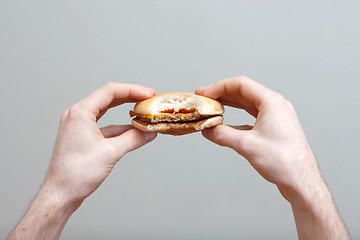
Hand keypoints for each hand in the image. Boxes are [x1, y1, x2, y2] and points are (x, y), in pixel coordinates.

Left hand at [45, 82, 156, 202]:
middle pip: (108, 98)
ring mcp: (78, 126)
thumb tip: (149, 132)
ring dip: (124, 112)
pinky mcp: (82, 136)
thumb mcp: (111, 153)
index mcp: (80, 113)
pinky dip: (119, 127)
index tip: (149, 94)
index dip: (133, 90)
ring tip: (143, 112)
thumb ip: (133, 139)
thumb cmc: (76, 174)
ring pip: (106, 111)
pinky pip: (104, 125)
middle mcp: (77, 115)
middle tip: (149, 99)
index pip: (110, 91)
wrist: (61, 193)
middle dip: (130, 97)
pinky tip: (133, 130)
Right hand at [196, 76, 349, 238]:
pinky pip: (252, 117)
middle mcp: (275, 106)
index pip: (241, 84)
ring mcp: (275, 117)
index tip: (205, 94)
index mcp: (271, 102)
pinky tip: (226, 124)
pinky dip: (237, 118)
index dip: (219, 87)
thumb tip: (207, 130)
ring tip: (213, 107)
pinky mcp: (274, 128)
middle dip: (222, 94)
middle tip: (204, 98)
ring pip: (247, 104)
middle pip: (243, 92)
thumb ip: (222, 135)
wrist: (301, 180)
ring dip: (229, 105)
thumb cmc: (283, 161)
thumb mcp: (246, 145)